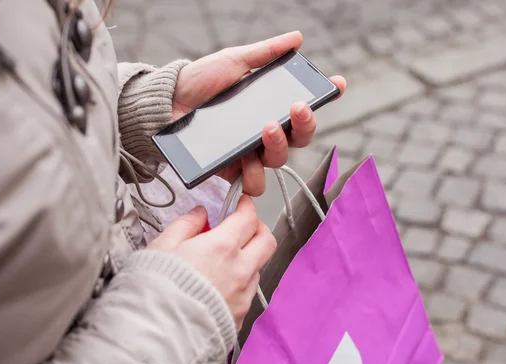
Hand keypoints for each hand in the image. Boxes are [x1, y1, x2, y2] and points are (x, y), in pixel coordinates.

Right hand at [147, 200, 275, 330]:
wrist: (155, 337)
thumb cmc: (154, 292)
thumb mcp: (161, 247)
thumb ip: (185, 225)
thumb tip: (199, 214)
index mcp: (222, 247)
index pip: (248, 218)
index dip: (246, 206)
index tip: (241, 203)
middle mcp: (240, 271)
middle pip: (267, 241)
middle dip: (258, 228)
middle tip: (243, 226)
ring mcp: (243, 296)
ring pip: (258, 268)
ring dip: (248, 258)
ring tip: (224, 260)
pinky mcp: (240, 318)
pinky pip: (248, 293)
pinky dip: (239, 283)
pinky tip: (219, 286)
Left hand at [172, 31, 346, 195]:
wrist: (168, 101)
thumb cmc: (202, 80)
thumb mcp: (235, 61)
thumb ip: (266, 54)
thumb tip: (296, 39)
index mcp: (270, 109)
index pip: (303, 111)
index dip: (324, 100)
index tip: (337, 84)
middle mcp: (265, 135)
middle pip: (298, 140)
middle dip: (304, 125)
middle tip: (296, 108)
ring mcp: (249, 154)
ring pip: (278, 163)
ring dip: (278, 148)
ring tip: (265, 129)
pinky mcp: (231, 170)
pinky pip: (251, 182)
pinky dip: (252, 175)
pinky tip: (245, 159)